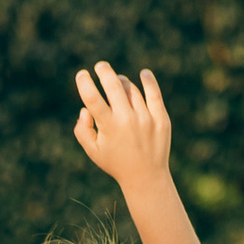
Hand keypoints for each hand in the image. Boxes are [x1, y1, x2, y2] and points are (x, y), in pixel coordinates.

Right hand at [72, 61, 171, 190]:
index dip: (84, 83)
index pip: (92, 98)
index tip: (82, 74)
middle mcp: (127, 120)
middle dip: (104, 71)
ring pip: (131, 89)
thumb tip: (85, 109)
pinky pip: (154, 93)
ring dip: (122, 82)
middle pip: (113, 86)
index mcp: (109, 127)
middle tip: (100, 66)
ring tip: (118, 83)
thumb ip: (82, 130)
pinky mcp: (161, 119)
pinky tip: (144, 74)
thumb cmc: (116, 162)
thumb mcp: (93, 151)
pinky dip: (148, 81)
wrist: (147, 177)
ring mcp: (146, 118)